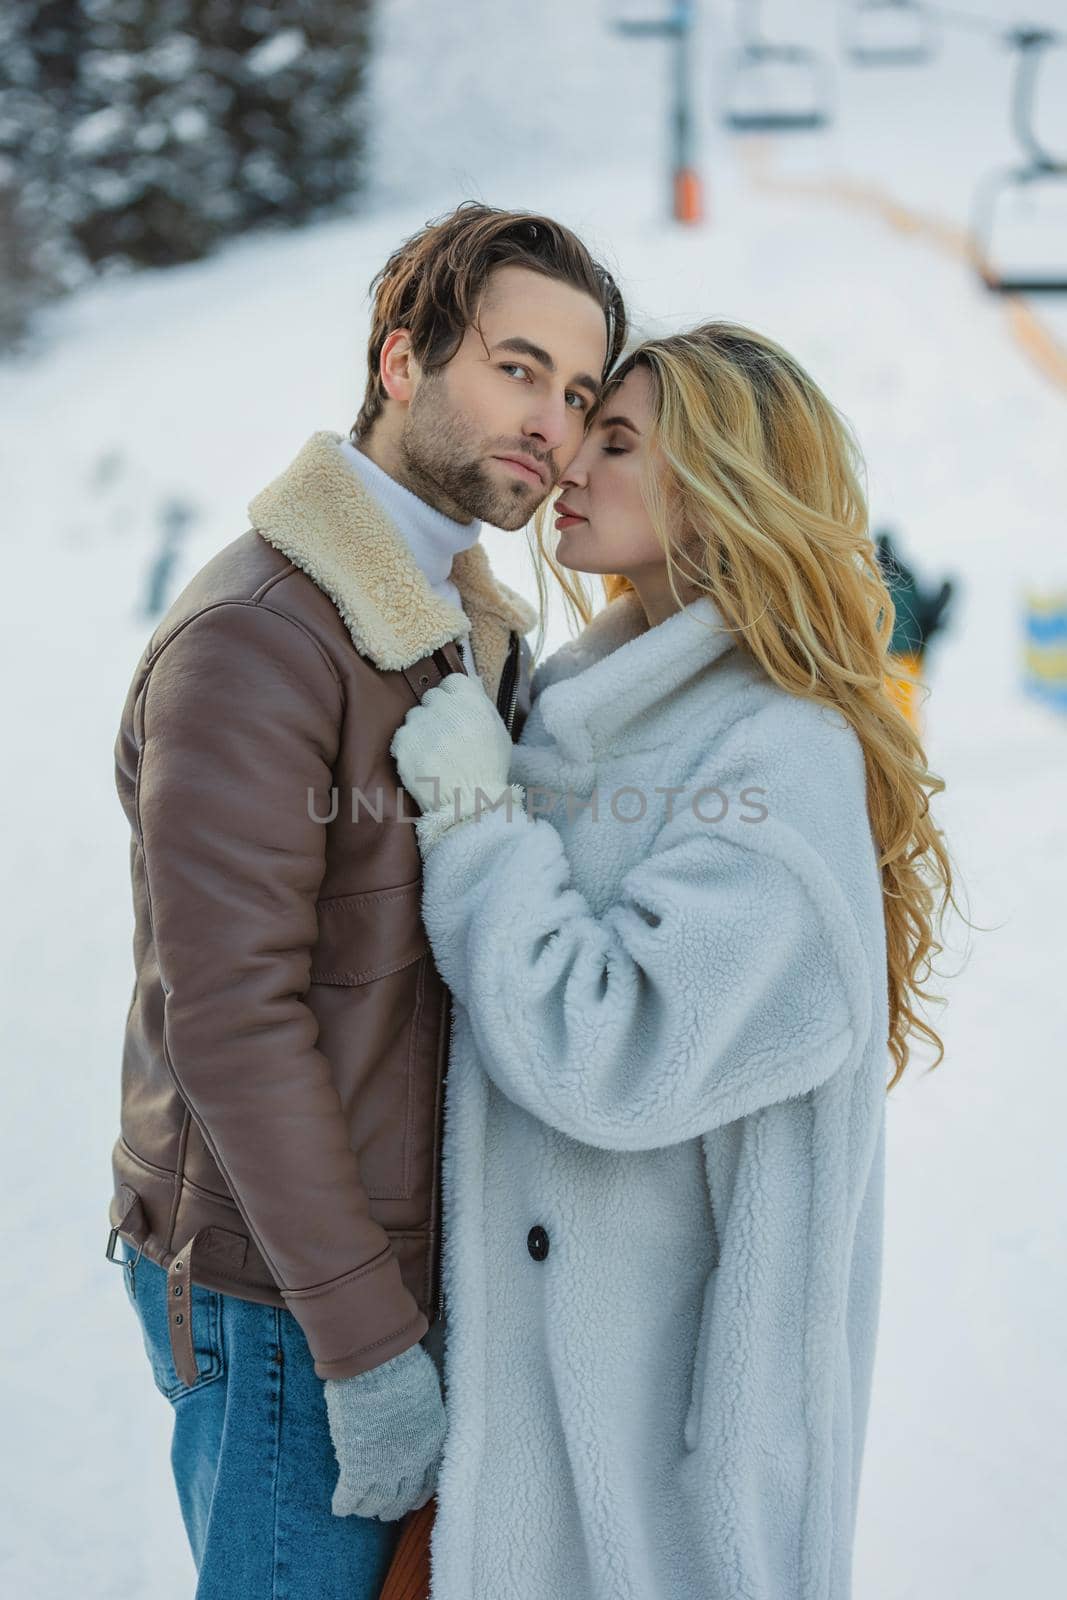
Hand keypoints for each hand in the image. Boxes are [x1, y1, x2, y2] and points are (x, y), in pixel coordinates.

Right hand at [325, 1342, 446, 1521]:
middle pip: (403, 1499)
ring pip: (377, 1503)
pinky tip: (340, 1507)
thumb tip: (414, 1419)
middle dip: (394, 1507)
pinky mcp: (358, 1469)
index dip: (417, 1494)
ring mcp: (385, 1469)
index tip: (411, 1499)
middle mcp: (412, 1463)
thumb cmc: (405, 1368)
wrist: (381, 1367)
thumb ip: (422, 1416)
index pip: (428, 1483)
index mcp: (432, 1443)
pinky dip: (344, 1504)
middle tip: (385, 1510)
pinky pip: (350, 1497)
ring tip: (362, 1509)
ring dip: (369, 1508)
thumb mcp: (426, 1395)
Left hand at [390, 672, 523, 854]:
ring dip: (421, 730)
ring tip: (434, 753)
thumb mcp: (498, 732)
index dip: (453, 697)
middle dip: (436, 713)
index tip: (455, 712)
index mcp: (472, 701)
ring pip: (414, 716)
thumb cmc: (488, 770)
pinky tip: (422, 762)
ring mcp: (422, 726)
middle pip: (431, 697)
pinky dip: (408, 747)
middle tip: (445, 736)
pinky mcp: (403, 744)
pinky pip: (401, 736)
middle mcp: (445, 708)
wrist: (469, 804)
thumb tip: (469, 682)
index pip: (452, 681)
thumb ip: (481, 705)